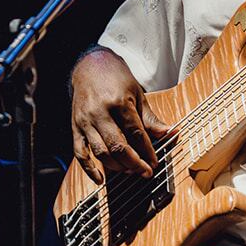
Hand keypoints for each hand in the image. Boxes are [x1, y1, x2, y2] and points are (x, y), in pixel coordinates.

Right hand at [69, 48, 171, 183]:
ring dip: (117, 166)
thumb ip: (151, 118)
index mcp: (119, 102)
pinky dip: (89, 169)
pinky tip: (100, 179)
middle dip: (134, 163)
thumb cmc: (116, 79)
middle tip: (145, 172)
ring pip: (101, 152)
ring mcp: (86, 121)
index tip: (154, 163)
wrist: (90, 66)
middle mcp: (100, 112)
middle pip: (118, 146)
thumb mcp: (137, 95)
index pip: (136, 133)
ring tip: (129, 171)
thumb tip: (170, 134)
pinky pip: (80, 153)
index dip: (147, 152)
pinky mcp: (75, 127)